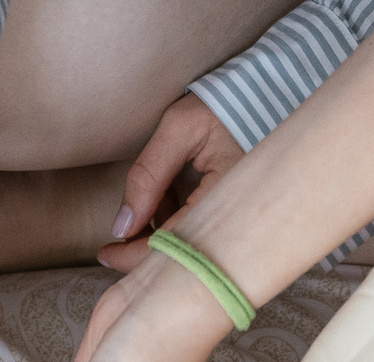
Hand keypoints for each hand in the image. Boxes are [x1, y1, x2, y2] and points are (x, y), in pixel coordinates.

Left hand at [97, 94, 245, 268]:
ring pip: (190, 247)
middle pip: (182, 256)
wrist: (268, 93)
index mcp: (228, 197)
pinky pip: (202, 233)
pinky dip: (176, 223)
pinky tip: (167, 201)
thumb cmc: (225, 105)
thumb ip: (148, 174)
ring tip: (151, 200)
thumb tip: (122, 226)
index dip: (135, 256)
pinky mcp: (238, 216)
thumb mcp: (181, 128)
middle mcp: (239, 217)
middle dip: (145, 250)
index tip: (105, 253)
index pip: (174, 245)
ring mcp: (240, 219)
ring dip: (160, 233)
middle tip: (116, 240)